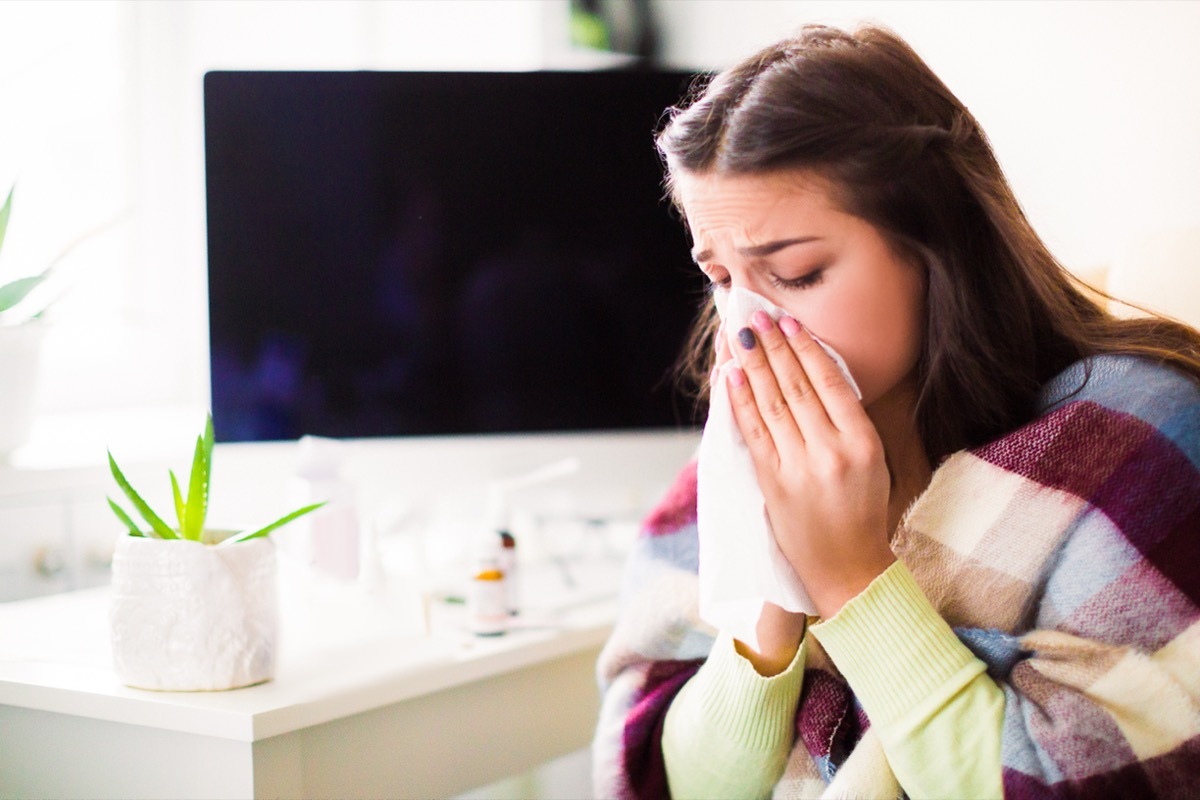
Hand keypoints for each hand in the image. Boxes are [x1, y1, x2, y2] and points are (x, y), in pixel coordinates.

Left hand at [726, 310, 893, 619]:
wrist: (847, 567)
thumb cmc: (861, 510)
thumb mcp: (873, 461)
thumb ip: (847, 421)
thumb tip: (814, 371)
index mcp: (863, 443)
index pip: (830, 384)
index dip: (806, 349)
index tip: (789, 322)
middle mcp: (831, 452)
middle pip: (797, 387)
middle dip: (773, 347)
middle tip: (755, 315)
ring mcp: (799, 468)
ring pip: (772, 404)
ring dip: (752, 364)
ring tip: (739, 335)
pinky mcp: (773, 483)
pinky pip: (753, 433)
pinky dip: (741, 401)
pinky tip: (732, 375)